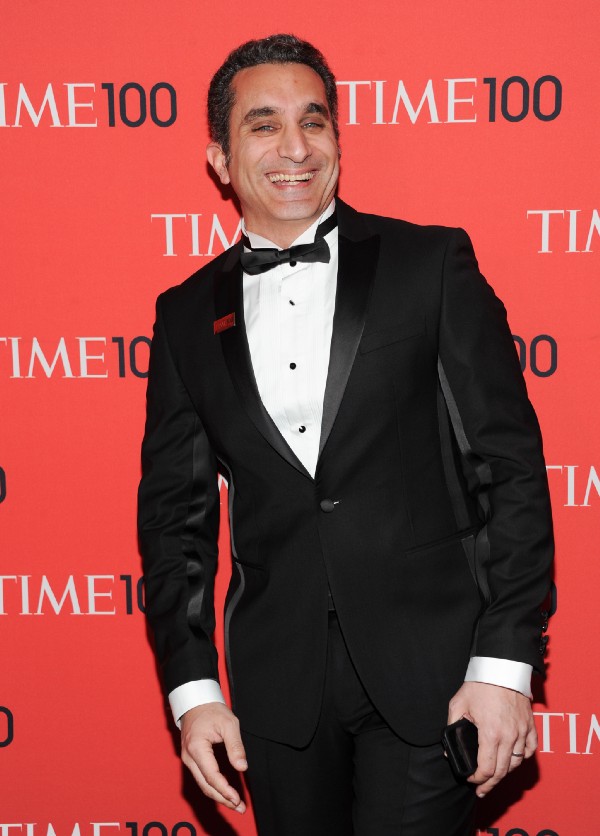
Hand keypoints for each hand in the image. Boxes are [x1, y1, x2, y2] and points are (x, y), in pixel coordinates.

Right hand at [180, 702, 247, 812]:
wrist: (196, 702)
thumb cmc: (212, 710)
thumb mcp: (228, 723)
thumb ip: (235, 746)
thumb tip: (242, 767)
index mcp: (196, 747)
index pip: (211, 775)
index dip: (225, 789)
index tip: (237, 798)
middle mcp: (189, 757)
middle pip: (205, 785)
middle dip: (222, 798)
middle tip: (239, 807)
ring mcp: (188, 759)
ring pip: (203, 784)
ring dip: (218, 796)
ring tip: (235, 804)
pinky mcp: (191, 760)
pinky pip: (201, 778)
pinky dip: (213, 787)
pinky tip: (224, 792)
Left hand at [448, 681, 536, 797]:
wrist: (501, 667)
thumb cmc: (480, 684)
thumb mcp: (458, 704)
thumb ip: (452, 726)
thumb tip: (449, 749)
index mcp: (490, 733)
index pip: (486, 769)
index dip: (477, 779)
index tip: (470, 780)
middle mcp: (509, 736)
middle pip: (502, 771)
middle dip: (489, 783)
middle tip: (481, 789)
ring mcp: (521, 732)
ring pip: (516, 763)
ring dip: (504, 773)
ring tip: (495, 777)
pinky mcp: (530, 726)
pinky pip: (529, 750)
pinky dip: (521, 758)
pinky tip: (512, 761)